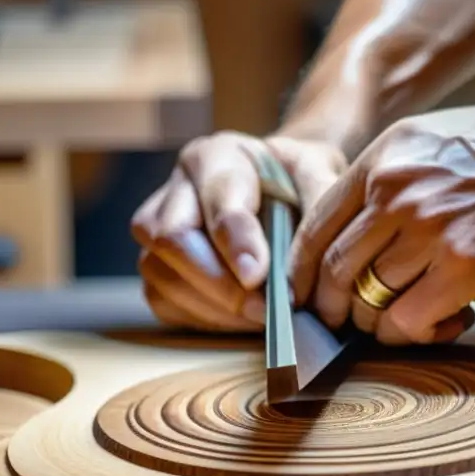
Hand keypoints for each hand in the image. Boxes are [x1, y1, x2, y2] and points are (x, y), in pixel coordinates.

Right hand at [131, 132, 346, 331]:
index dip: (235, 239)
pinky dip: (204, 317)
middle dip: (220, 282)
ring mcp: (156, 228)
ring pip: (161, 273)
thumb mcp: (319, 172)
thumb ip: (319, 200)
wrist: (282, 191)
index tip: (258, 275)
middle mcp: (177, 188)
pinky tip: (241, 319)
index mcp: (216, 156)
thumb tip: (308, 261)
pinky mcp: (155, 266)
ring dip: (214, 306)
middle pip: (173, 237)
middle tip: (266, 309)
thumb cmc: (298, 181)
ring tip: (262, 317)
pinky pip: (163, 300)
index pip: (216, 197)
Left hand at [291, 97, 474, 344]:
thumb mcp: (450, 140)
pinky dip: (417, 333)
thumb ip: (400, 175)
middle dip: (332, 306)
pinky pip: (409, 321)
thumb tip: (365, 225)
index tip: (305, 294)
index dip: (302, 268)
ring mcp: (430, 229)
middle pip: (334, 267)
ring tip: (410, 320)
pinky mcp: (464, 270)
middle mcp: (399, 189)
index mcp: (390, 155)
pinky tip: (446, 322)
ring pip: (368, 300)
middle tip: (346, 324)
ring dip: (381, 323)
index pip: (317, 221)